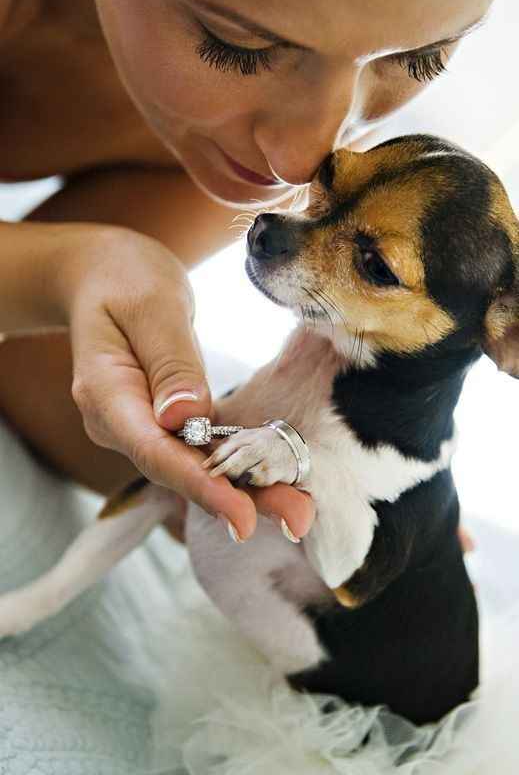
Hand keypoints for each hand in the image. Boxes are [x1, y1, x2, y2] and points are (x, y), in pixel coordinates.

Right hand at [53, 225, 313, 540]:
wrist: (101, 277)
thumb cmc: (124, 279)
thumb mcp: (152, 304)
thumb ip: (169, 360)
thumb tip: (185, 418)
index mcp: (106, 393)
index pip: (155, 450)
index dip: (201, 485)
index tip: (243, 516)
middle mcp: (120, 423)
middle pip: (180, 468)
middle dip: (238, 497)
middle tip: (298, 519)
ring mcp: (141, 427)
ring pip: (194, 465)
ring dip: (247, 487)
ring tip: (300, 509)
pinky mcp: (165, 423)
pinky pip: (201, 448)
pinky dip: (238, 464)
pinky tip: (278, 481)